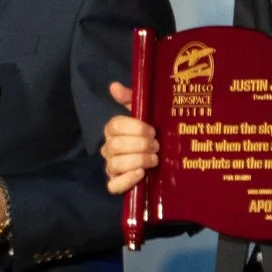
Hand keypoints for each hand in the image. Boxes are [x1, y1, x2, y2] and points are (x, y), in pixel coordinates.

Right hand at [101, 79, 159, 194]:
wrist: (162, 157)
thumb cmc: (151, 133)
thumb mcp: (144, 113)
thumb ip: (130, 98)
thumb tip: (114, 86)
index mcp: (113, 131)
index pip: (114, 126)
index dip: (134, 127)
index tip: (152, 129)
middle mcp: (109, 149)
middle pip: (116, 146)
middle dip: (140, 145)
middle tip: (157, 145)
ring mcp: (111, 168)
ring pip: (116, 164)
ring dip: (138, 160)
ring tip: (154, 159)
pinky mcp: (116, 185)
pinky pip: (113, 186)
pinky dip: (127, 180)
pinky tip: (141, 173)